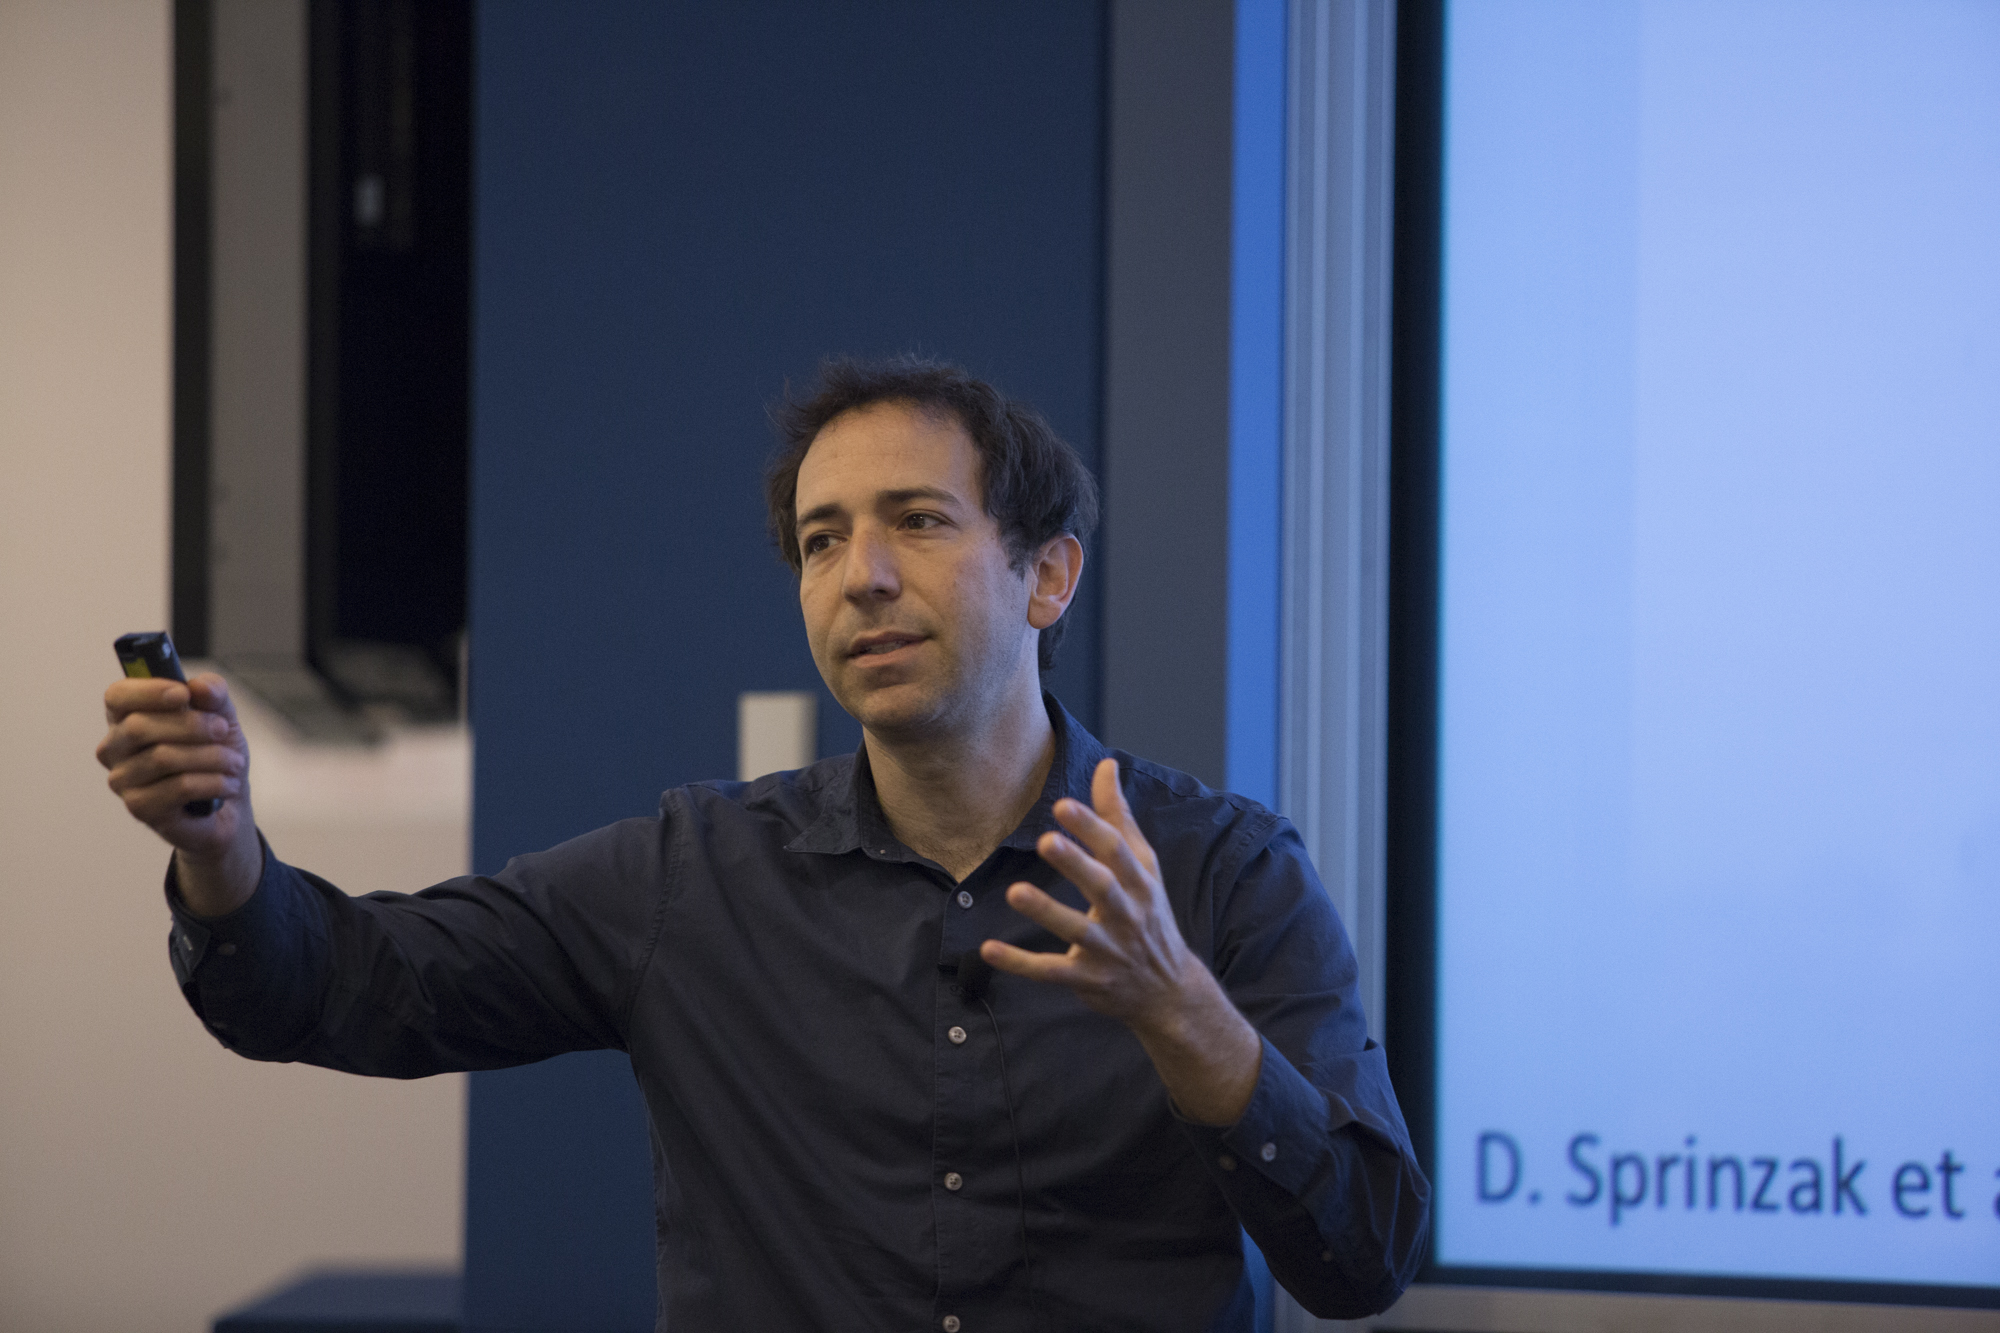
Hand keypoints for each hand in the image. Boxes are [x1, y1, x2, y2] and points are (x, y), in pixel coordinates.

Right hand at [98, 672, 260, 914]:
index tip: (184, 694)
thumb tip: (200, 687)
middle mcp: (114, 748)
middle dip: (192, 725)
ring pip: (162, 758)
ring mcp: (122, 780)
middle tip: (223, 729)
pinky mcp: (139, 808)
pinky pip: (178, 788)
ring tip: (234, 762)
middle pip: (139, 726)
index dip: (148, 692)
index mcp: (126, 717)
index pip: (117, 696)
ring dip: (211, 756)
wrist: (228, 802)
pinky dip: (213, 782)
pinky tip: (227, 785)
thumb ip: (213, 694)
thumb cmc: (214, 753)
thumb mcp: (222, 715)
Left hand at [984, 757, 1261, 1124]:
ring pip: (1076, 931)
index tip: (1064, 805)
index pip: (1117, 851)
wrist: (1169, 990)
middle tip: (1046, 840)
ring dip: (1046, 912)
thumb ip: (1119, 817)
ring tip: (1014, 892)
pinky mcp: (1087, 979)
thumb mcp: (1143, 866)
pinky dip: (1019, 963)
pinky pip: (1050, 972)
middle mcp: (1127, 915)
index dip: (1092, 828)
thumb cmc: (1149, 914)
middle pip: (1102, 887)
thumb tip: (1106, 765)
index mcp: (1140, 883)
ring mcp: (1107, 950)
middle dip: (1076, 864)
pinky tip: (987, 949)